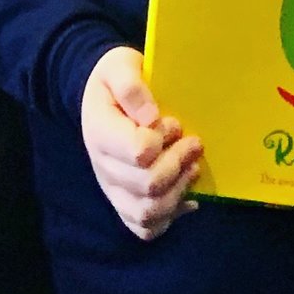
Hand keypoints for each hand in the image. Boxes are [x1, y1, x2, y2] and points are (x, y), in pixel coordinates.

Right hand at [80, 48, 200, 240]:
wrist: (101, 99)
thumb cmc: (114, 81)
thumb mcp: (120, 66)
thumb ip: (131, 86)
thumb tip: (151, 118)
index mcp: (99, 132)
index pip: (137, 152)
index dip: (162, 140)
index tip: (173, 122)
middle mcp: (103, 167)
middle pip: (147, 186)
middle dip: (178, 165)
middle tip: (194, 143)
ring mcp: (113, 189)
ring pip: (148, 213)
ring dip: (179, 193)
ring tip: (192, 168)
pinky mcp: (124, 203)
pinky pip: (146, 227)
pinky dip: (170, 217)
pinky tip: (187, 198)